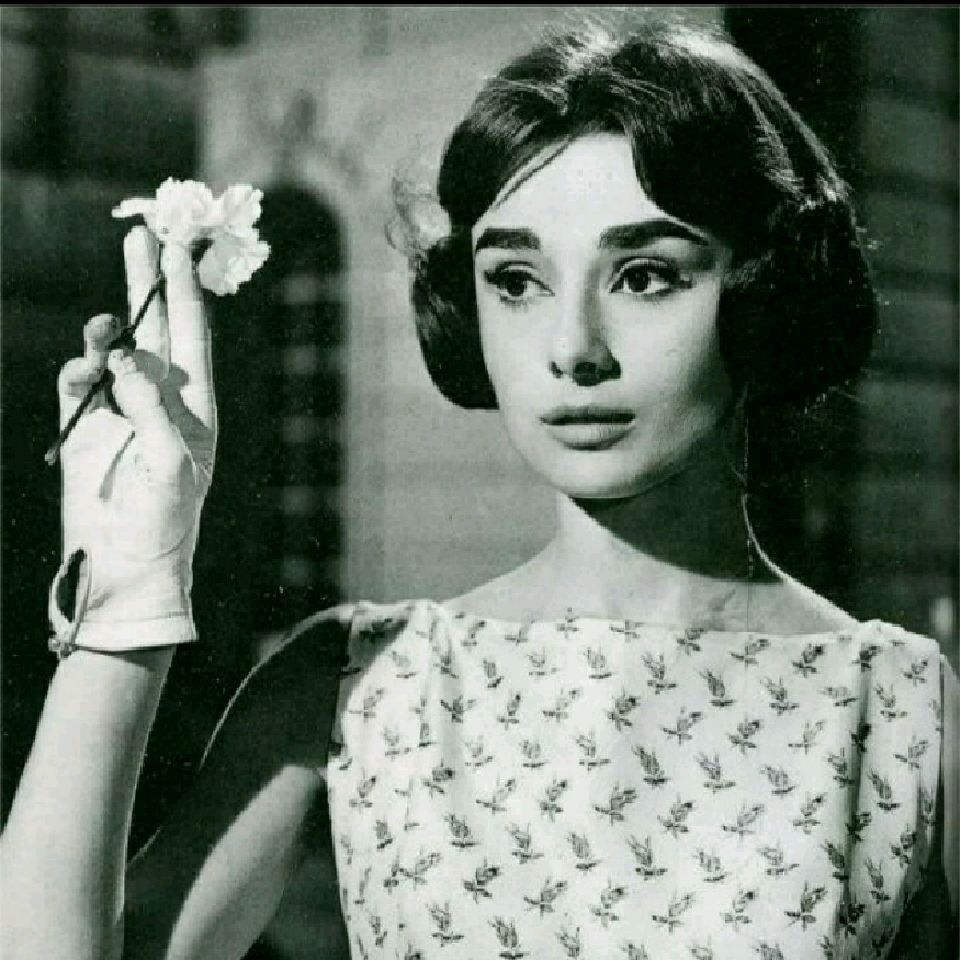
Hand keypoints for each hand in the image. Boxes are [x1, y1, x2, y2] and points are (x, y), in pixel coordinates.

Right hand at [51, 227, 216, 651]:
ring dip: (106, 333)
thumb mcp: (170, 466)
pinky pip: (80, 385)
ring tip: (102, 327)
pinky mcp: (88, 428)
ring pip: (113, 353)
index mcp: (195, 407)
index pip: (191, 337)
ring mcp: (123, 412)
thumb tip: (124, 356)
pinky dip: (79, 371)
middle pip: (155, 330)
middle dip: (147, 285)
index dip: (183, 292)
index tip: (177, 248)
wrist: (124, 570)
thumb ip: (150, 408)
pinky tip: (84, 371)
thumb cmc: (164, 525)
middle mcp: (162, 402)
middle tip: (140, 234)